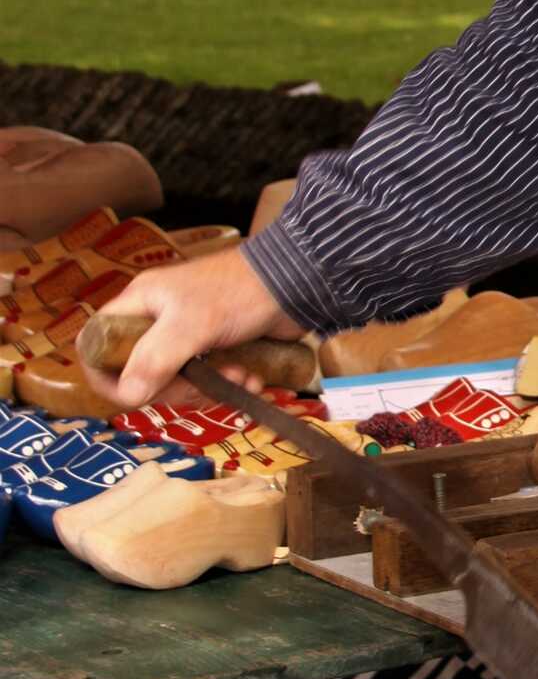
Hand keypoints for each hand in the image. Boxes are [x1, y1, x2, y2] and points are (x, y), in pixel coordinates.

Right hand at [81, 247, 306, 409]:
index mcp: (141, 303)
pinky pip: (208, 380)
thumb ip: (156, 360)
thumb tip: (127, 396)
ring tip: (239, 377)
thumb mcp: (192, 324)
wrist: (297, 282)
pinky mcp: (217, 347)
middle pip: (140, 372)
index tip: (132, 393)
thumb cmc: (240, 291)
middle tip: (199, 387)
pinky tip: (251, 379)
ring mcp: (189, 334)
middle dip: (173, 389)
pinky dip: (228, 385)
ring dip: (208, 389)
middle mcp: (159, 318)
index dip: (105, 372)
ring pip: (177, 381)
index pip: (99, 342)